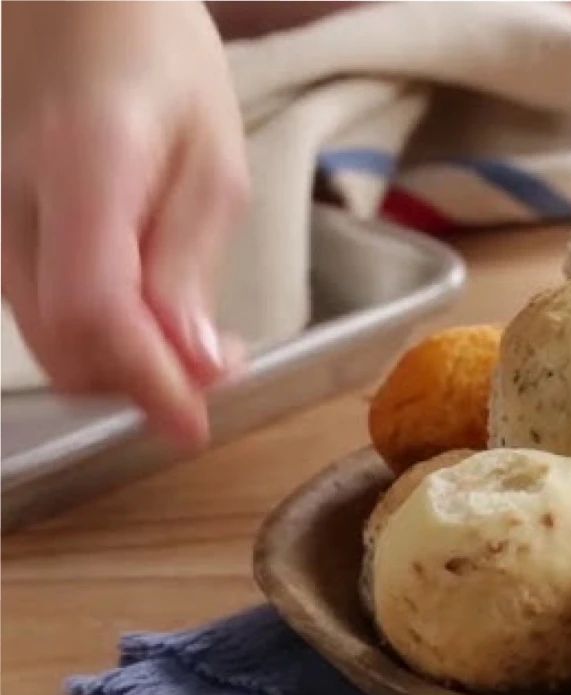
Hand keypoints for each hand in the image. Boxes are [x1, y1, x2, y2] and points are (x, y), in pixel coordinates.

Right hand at [2, 2, 249, 449]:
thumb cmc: (159, 58)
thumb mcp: (210, 158)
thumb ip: (190, 263)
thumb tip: (190, 362)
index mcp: (82, 167)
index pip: (95, 308)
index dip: (144, 380)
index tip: (193, 427)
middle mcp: (16, 200)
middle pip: (62, 339)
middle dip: (140, 380)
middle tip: (218, 376)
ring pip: (47, 331)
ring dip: (123, 362)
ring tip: (200, 347)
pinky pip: (41, 303)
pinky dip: (99, 332)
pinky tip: (154, 316)